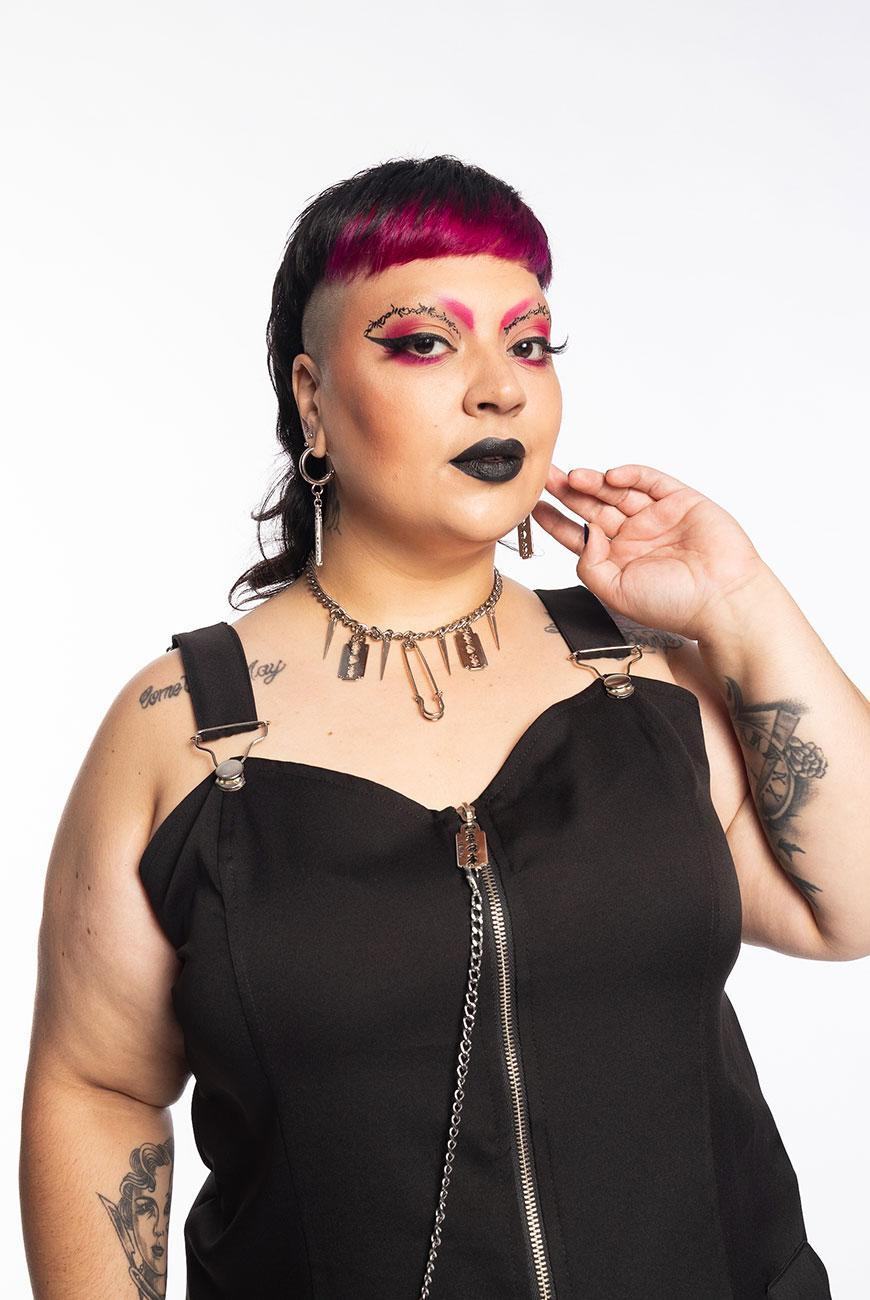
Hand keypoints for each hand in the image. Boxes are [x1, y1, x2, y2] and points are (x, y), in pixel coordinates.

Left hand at [531, 462, 772, 640]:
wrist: (723, 599)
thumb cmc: (675, 605)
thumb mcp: (616, 593)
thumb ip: (591, 566)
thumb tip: (582, 535)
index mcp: (619, 560)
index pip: (579, 535)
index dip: (556, 521)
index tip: (533, 507)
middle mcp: (635, 536)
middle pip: (594, 507)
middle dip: (569, 493)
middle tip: (545, 477)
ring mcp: (657, 517)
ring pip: (618, 492)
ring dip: (593, 483)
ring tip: (571, 477)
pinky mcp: (681, 501)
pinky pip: (651, 481)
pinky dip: (630, 475)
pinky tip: (610, 476)